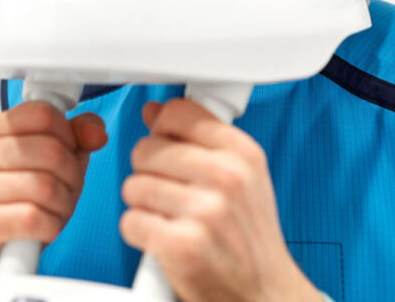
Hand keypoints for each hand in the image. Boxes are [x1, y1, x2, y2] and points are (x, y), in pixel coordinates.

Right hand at [0, 101, 107, 270]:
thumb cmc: (22, 200)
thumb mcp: (56, 162)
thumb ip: (78, 137)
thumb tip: (95, 133)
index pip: (43, 115)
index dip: (68, 137)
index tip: (67, 152)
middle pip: (50, 150)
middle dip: (71, 174)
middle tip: (66, 187)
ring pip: (44, 186)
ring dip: (63, 202)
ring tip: (55, 208)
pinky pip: (31, 218)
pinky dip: (50, 226)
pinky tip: (44, 227)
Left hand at [120, 99, 321, 301]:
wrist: (264, 292)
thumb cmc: (249, 237)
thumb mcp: (242, 177)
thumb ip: (198, 139)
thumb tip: (154, 111)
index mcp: (243, 154)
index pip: (178, 113)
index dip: (162, 129)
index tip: (167, 145)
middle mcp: (227, 178)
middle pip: (147, 148)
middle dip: (149, 171)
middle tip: (170, 192)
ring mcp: (205, 212)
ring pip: (134, 185)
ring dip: (143, 204)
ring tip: (169, 217)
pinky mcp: (181, 245)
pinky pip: (131, 221)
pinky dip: (139, 233)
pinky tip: (162, 238)